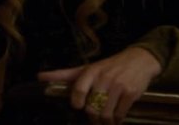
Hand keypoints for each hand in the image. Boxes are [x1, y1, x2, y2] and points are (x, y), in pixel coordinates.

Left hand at [37, 47, 160, 124]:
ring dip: (105, 122)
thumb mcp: (86, 68)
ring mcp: (118, 86)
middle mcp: (103, 78)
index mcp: (90, 72)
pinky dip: (117, 121)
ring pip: (106, 114)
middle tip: (94, 119)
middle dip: (92, 117)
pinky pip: (120, 114)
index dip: (76, 102)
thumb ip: (64, 75)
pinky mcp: (131, 93)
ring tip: (105, 121)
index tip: (77, 106)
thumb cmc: (109, 66)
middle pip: (92, 107)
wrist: (139, 60)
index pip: (78, 88)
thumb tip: (39, 77)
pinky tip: (116, 119)